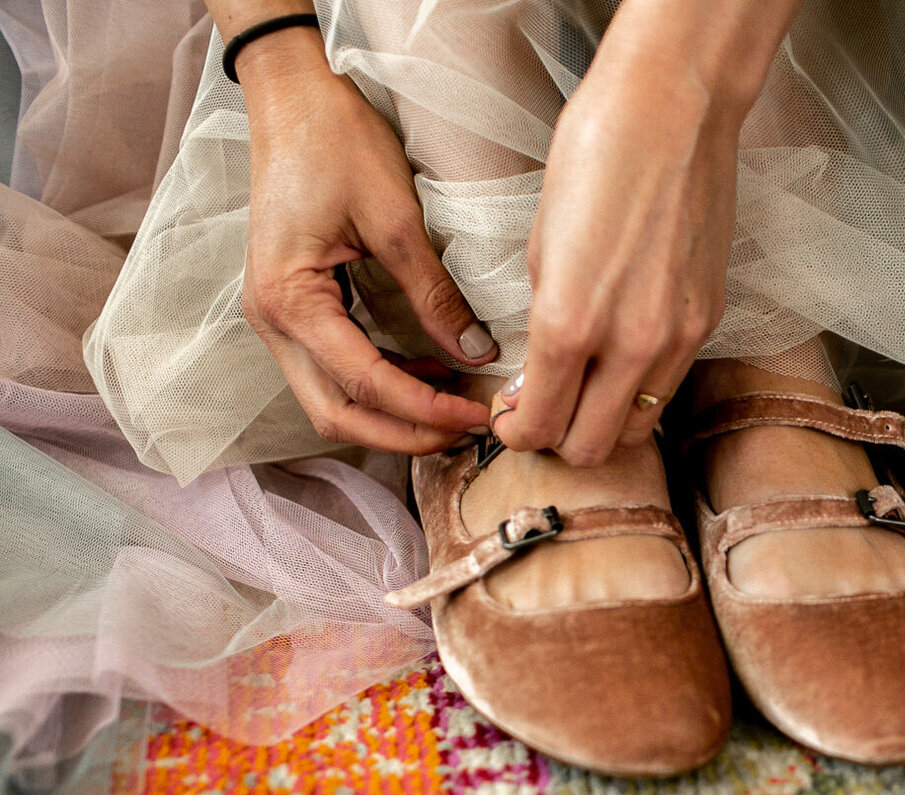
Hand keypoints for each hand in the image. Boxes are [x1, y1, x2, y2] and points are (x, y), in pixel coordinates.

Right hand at [236, 28, 495, 452]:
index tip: (477, 414)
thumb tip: (477, 351)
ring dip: (392, 412)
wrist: (291, 97)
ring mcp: (277, 317)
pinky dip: (381, 382)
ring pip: (332, 398)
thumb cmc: (334, 142)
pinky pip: (334, 367)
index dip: (424, 409)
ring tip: (456, 406)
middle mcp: (271, 320)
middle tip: (465, 429)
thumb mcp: (395, 218)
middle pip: (336, 412)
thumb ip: (434, 294)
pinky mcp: (293, 307)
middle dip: (403, 432)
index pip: (364, 381)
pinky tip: (429, 373)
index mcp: (288, 299)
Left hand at [494, 56, 740, 465]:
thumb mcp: (540, 248)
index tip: (510, 417)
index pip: (539, 427)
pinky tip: (623, 354)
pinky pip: (670, 384)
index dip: (516, 433)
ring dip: (604, 424)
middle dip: (557, 439)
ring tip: (586, 391)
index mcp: (570, 323)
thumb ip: (540, 325)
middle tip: (543, 409)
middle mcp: (629, 344)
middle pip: (589, 448)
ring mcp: (677, 336)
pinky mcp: (708, 320)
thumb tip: (537, 382)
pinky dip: (641, 387)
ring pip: (638, 430)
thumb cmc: (594, 159)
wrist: (671, 111)